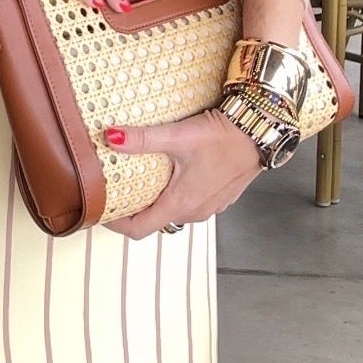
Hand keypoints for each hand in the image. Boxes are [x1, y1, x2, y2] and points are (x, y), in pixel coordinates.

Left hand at [105, 109, 261, 237]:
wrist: (259, 133)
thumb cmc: (223, 138)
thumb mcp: (178, 136)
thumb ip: (143, 139)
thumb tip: (111, 137)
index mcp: (180, 203)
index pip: (139, 229)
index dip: (116, 224)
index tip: (103, 211)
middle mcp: (194, 212)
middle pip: (155, 221)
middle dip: (134, 209)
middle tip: (118, 190)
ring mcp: (208, 207)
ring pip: (174, 212)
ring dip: (157, 201)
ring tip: (142, 180)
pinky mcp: (219, 198)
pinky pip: (191, 204)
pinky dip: (177, 195)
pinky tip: (174, 174)